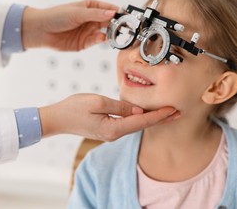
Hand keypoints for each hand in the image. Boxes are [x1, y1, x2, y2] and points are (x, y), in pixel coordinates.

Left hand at [22, 0, 117, 50]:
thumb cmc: (56, 16)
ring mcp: (88, 31)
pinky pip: (96, 41)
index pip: (109, 9)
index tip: (127, 16)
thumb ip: (96, 14)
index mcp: (91, 7)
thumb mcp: (77, 12)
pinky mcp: (84, 43)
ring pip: (104, 33)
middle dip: (117, 25)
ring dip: (110, 34)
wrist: (41, 30)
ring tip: (114, 34)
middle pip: (109, 22)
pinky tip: (101, 38)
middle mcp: (91, 19)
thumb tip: (112, 12)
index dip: (118, 12)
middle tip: (125, 28)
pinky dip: (100, 40)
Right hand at [38, 93, 178, 140]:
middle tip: (178, 111)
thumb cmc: (74, 108)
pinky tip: (146, 113)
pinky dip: (140, 118)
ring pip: (137, 125)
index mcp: (114, 128)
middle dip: (161, 118)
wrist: (58, 118)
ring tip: (167, 112)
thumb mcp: (98, 102)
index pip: (142, 121)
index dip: (159, 115)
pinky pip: (128, 124)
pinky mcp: (108, 128)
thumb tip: (139, 109)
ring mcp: (111, 133)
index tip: (174, 109)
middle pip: (143, 125)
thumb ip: (120, 106)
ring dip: (152, 118)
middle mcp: (115, 134)